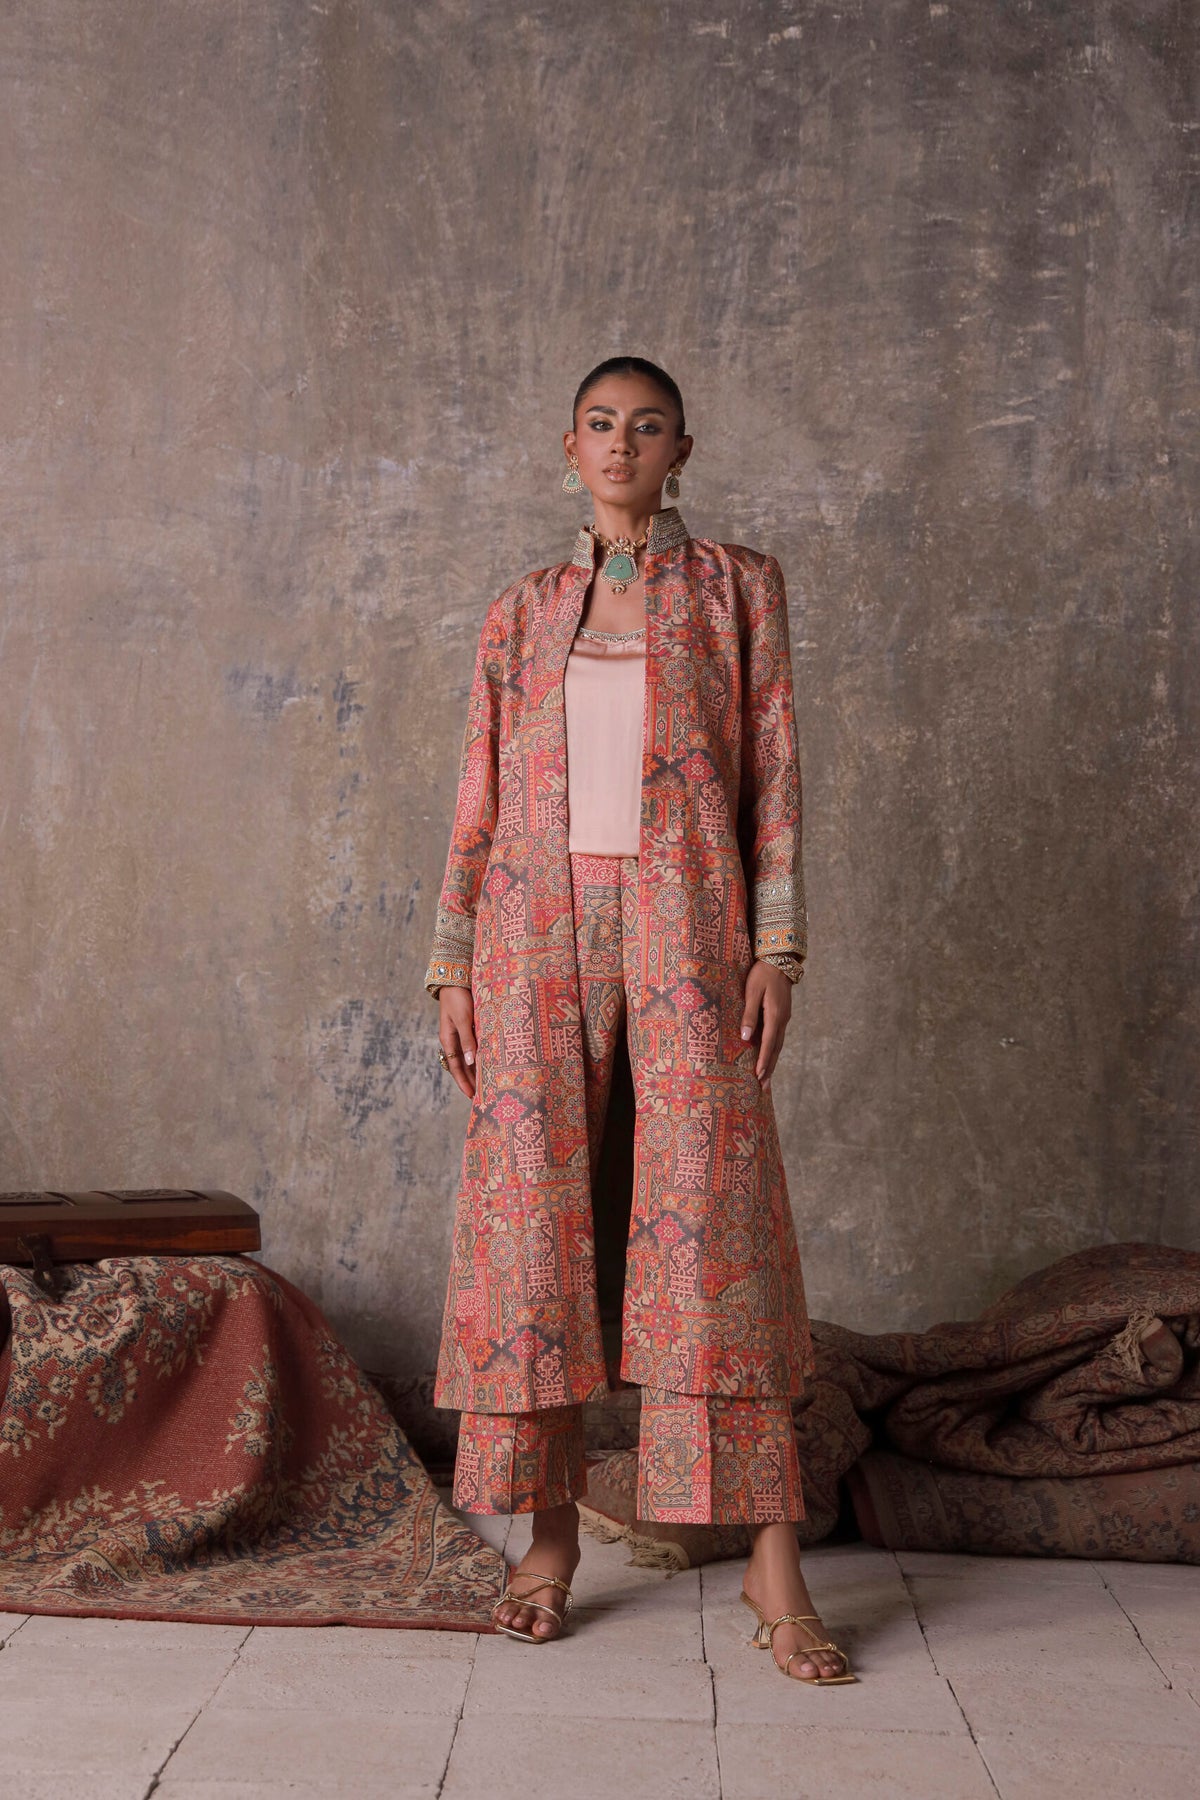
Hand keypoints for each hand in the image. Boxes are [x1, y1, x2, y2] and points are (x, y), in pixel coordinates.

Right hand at [438, 987, 477, 1099]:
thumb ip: (467, 1039)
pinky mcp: (467, 1026)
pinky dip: (478, 1055)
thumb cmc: (458, 998)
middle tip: (481, 1095)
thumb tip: (471, 1061)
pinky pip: (471, 1046)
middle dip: (470, 1080)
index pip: (455, 1067)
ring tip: (485, 1082)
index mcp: (448, 1039)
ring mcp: (459, 1033)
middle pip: (461, 1065)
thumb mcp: (463, 1019)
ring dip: (475, 1069)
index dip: (464, 1082)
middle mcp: (453, 1039)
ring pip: (467, 1057)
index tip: (472, 1095)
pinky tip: (486, 1060)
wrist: (456, 979)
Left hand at [739, 960, 792, 1088]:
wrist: (779, 960)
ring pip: (778, 1044)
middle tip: (764, 1087)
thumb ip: (749, 1014)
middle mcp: (783, 1020)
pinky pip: (778, 1037)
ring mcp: (784, 1018)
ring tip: (766, 1078)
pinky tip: (769, 1056)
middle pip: (776, 1049)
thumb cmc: (762, 974)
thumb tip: (746, 1037)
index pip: (769, 1043)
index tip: (758, 1076)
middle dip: (769, 1068)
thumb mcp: (752, 992)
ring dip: (772, 1061)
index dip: (763, 1060)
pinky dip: (774, 1050)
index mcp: (775, 1015)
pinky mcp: (783, 1015)